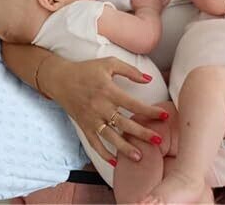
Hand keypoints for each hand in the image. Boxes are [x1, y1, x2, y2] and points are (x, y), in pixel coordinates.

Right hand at [47, 56, 169, 164]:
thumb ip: (129, 71)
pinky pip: (94, 143)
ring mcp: (91, 118)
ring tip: (140, 157)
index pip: (133, 104)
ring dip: (125, 148)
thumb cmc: (87, 69)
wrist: (60, 78)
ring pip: (110, 137)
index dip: (150, 111)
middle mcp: (100, 107)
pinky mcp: (84, 126)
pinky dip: (104, 154)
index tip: (165, 116)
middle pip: (124, 123)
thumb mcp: (109, 64)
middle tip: (158, 141)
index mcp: (108, 90)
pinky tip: (115, 161)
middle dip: (142, 133)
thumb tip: (149, 79)